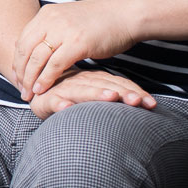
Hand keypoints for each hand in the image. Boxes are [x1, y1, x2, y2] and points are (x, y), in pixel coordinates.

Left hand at [12, 0, 141, 98]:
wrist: (127, 15)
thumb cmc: (102, 21)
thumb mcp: (69, 20)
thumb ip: (53, 31)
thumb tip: (39, 48)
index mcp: (47, 14)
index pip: (23, 40)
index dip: (18, 61)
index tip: (18, 76)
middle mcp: (51, 20)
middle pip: (25, 50)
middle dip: (20, 72)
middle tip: (20, 89)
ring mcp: (64, 31)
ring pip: (37, 59)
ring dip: (30, 79)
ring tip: (28, 94)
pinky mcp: (78, 43)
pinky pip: (55, 66)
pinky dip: (46, 79)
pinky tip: (42, 90)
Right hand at [29, 69, 157, 118]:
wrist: (37, 88)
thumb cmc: (70, 95)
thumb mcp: (94, 94)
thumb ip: (114, 96)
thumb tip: (148, 104)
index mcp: (95, 80)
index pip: (119, 85)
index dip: (134, 92)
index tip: (150, 104)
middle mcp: (82, 82)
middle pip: (104, 86)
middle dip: (121, 93)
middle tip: (136, 101)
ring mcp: (64, 89)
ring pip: (81, 91)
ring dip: (95, 94)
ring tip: (110, 98)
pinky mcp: (46, 99)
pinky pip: (53, 101)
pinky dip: (59, 103)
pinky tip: (65, 107)